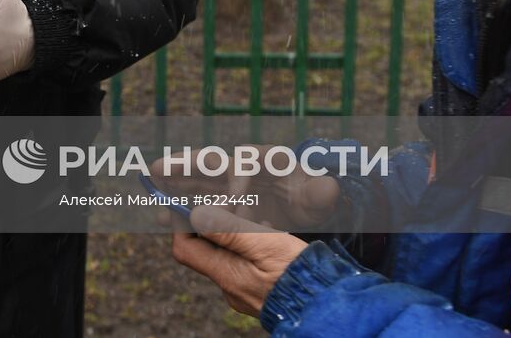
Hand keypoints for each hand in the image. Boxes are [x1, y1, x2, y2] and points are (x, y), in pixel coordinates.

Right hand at [150, 144, 339, 230]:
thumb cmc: (311, 194)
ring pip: (198, 181)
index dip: (236, 184)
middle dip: (184, 166)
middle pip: (209, 163)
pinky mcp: (223, 199)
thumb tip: (327, 189)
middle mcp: (241, 166)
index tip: (235, 207)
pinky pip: (199, 200)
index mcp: (263, 159)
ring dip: (176, 185)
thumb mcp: (319, 194)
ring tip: (153, 191)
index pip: (245, 166)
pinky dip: (183, 206)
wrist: (304, 202)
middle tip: (157, 169)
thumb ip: (323, 193)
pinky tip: (165, 217)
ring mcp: (229, 182)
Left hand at [171, 206, 309, 317]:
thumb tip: (196, 215)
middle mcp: (231, 288)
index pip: (185, 249)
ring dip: (235, 233)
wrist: (328, 306)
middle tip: (230, 203)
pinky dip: (251, 246)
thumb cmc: (299, 274)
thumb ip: (229, 230)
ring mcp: (245, 292)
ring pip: (229, 256)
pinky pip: (245, 265)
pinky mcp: (261, 293)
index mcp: (227, 275)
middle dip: (213, 225)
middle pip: (206, 251)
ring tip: (254, 216)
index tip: (192, 203)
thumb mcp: (265, 244)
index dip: (182, 224)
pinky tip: (269, 232)